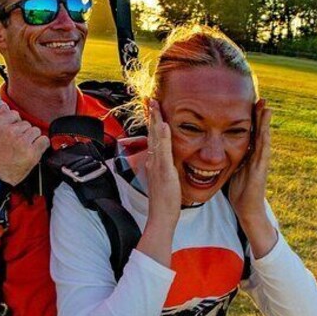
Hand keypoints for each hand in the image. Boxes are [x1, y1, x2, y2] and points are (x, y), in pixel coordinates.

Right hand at [0, 102, 49, 185]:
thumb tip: (4, 107)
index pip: (14, 114)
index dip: (15, 124)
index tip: (13, 132)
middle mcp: (10, 131)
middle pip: (26, 123)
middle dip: (23, 132)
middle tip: (17, 144)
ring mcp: (22, 141)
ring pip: (35, 131)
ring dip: (32, 139)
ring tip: (23, 148)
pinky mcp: (32, 152)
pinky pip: (44, 141)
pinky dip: (41, 145)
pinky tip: (34, 150)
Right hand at [145, 100, 180, 225]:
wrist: (161, 216)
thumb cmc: (165, 201)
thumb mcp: (164, 180)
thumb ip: (161, 169)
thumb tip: (157, 161)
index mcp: (155, 162)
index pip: (154, 138)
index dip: (154, 122)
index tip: (154, 108)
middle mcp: (153, 160)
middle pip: (152, 133)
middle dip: (152, 116)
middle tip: (151, 99)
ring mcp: (157, 164)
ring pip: (156, 138)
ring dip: (155, 120)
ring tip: (155, 105)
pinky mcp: (163, 170)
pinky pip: (163, 151)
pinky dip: (163, 137)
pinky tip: (164, 125)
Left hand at [228, 99, 272, 230]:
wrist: (247, 208)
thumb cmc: (239, 190)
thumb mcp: (231, 169)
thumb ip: (227, 158)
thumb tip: (215, 149)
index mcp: (248, 153)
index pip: (249, 131)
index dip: (250, 118)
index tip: (248, 102)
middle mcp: (256, 154)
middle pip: (258, 130)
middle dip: (259, 114)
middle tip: (260, 97)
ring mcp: (261, 161)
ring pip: (263, 137)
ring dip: (265, 122)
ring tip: (266, 106)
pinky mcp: (261, 168)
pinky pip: (263, 150)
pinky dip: (264, 138)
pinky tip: (265, 129)